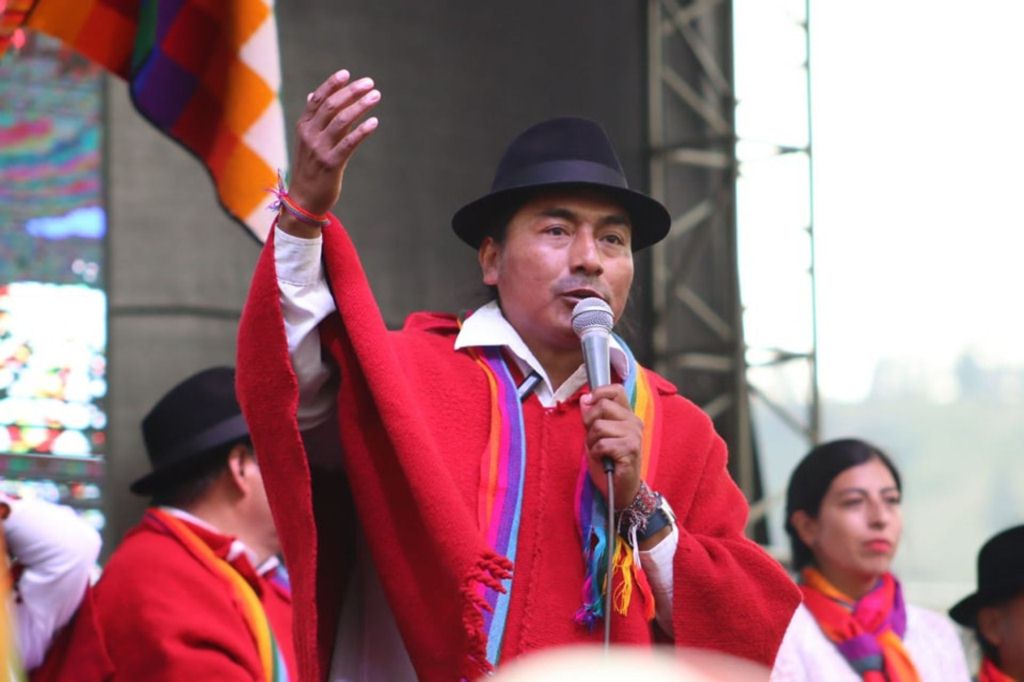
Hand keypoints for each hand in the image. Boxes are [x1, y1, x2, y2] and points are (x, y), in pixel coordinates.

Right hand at [280, 69, 381, 236]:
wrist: (303, 200)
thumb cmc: (309, 169)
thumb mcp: (306, 141)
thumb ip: (313, 118)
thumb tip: (313, 94)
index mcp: (303, 127)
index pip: (317, 99)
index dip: (332, 84)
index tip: (347, 73)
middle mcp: (309, 135)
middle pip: (331, 105)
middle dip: (351, 91)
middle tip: (369, 83)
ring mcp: (319, 149)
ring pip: (341, 120)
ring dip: (360, 105)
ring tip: (375, 96)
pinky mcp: (331, 164)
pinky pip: (349, 143)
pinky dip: (362, 130)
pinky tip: (374, 122)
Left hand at [581, 384, 643, 508]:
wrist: (620, 490)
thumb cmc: (608, 463)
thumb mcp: (595, 436)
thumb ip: (591, 417)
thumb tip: (585, 399)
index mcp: (627, 415)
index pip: (616, 390)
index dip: (599, 393)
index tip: (589, 403)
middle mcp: (634, 422)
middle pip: (603, 405)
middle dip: (589, 422)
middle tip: (594, 439)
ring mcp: (634, 435)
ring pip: (599, 426)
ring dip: (592, 441)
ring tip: (600, 452)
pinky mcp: (631, 448)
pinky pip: (602, 444)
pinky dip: (596, 454)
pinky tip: (603, 460)